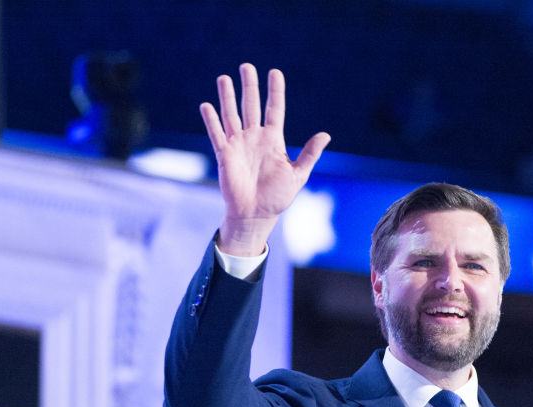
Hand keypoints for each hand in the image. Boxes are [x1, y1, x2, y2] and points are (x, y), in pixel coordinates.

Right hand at [200, 64, 329, 255]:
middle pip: (251, 106)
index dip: (275, 91)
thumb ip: (310, 154)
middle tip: (247, 66)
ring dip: (227, 97)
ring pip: (231, 115)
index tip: (275, 72)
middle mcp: (255, 138)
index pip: (275, 109)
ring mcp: (238, 145)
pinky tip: (207, 106)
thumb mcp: (298, 174)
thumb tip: (326, 135)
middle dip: (249, 86)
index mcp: (274, 140)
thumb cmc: (278, 197)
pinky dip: (211, 121)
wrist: (256, 214)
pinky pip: (217, 134)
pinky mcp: (224, 155)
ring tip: (224, 78)